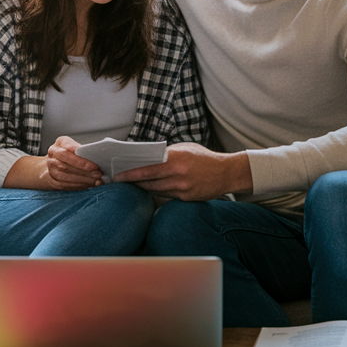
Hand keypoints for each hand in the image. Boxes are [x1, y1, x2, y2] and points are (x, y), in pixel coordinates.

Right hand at [41, 136, 103, 190]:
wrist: (54, 162)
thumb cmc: (67, 152)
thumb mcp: (73, 145)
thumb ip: (81, 148)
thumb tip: (95, 155)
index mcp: (57, 146)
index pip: (67, 152)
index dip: (81, 160)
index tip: (94, 166)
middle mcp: (51, 158)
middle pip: (66, 166)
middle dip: (84, 172)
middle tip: (98, 174)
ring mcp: (50, 170)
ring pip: (64, 177)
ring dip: (82, 180)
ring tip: (95, 181)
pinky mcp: (52, 180)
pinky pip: (64, 185)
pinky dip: (77, 186)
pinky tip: (88, 185)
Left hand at [113, 142, 252, 200]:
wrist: (226, 173)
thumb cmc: (203, 158)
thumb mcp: (185, 148)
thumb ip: (167, 153)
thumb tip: (146, 158)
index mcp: (177, 159)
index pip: (148, 168)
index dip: (131, 173)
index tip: (119, 176)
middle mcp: (179, 175)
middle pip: (149, 182)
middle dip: (134, 182)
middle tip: (120, 182)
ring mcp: (183, 188)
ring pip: (156, 191)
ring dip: (143, 188)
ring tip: (133, 185)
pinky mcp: (187, 198)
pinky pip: (166, 197)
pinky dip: (157, 193)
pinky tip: (149, 190)